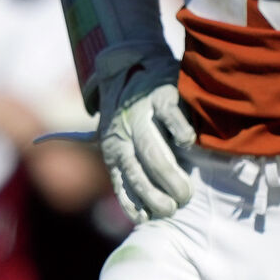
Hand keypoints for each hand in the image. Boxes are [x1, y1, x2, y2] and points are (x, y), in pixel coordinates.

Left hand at [99, 64, 194, 223]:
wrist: (131, 61)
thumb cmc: (125, 110)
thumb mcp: (109, 134)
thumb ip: (106, 160)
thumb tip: (89, 178)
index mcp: (112, 147)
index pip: (121, 183)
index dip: (135, 204)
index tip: (151, 218)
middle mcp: (123, 132)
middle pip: (139, 172)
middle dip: (158, 196)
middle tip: (177, 206)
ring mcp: (143, 113)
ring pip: (154, 152)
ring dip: (170, 176)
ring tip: (186, 192)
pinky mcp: (162, 95)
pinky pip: (173, 120)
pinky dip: (182, 135)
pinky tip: (190, 145)